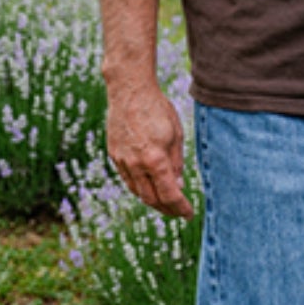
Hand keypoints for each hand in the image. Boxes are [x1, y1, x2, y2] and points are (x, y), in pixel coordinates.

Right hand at [105, 82, 195, 218]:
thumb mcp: (176, 134)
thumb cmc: (157, 109)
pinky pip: (127, 179)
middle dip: (166, 209)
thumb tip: (178, 186)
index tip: (189, 213)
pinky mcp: (114, 155)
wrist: (129, 91)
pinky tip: (149, 187)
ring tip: (165, 203)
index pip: (170, 194)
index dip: (180, 208)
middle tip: (178, 212)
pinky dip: (139, 188)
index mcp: (155, 159)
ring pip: (137, 192)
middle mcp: (136, 164)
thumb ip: (176, 163)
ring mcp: (122, 161)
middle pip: (151, 199)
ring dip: (152, 201)